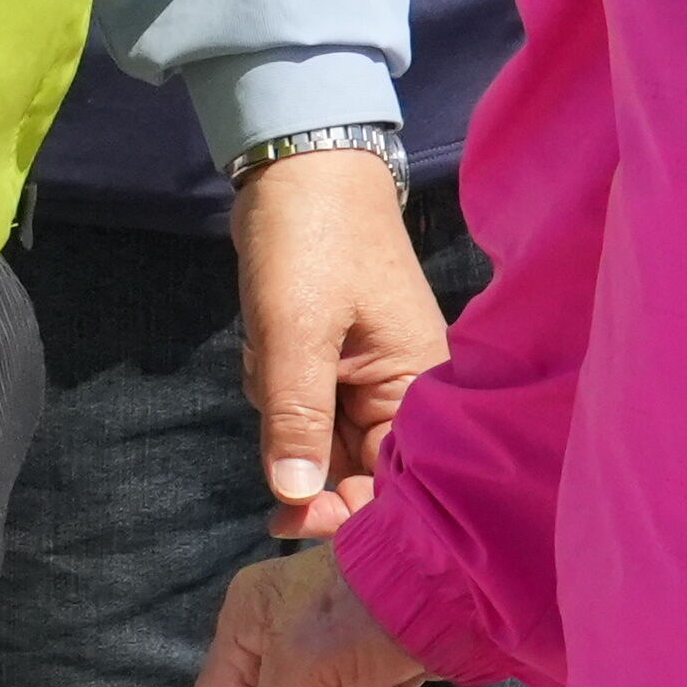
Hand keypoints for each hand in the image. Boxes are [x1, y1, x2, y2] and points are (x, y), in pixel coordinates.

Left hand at [228, 139, 445, 528]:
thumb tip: (293, 499)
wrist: (298, 166)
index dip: (344, 514)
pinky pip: (299, 405)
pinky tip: (266, 342)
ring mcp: (368, 378)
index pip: (395, 486)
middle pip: (353, 470)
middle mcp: (406, 393)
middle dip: (299, 443)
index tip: (287, 520)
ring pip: (315, 437)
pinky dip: (275, 385)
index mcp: (421, 388)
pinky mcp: (335, 363)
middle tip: (273, 388)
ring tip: (273, 344)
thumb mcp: (295, 328)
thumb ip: (296, 416)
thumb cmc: (310, 239)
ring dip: (281, 407)